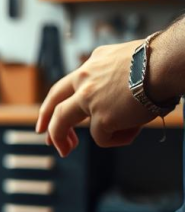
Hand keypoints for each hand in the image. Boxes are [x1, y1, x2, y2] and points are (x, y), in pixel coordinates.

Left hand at [36, 40, 153, 157]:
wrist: (166, 63)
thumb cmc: (159, 61)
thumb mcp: (127, 61)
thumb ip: (113, 76)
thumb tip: (120, 94)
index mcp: (92, 65)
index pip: (67, 84)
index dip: (56, 100)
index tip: (49, 113)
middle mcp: (85, 79)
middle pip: (55, 103)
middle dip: (47, 122)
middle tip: (45, 138)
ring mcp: (89, 98)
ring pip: (62, 123)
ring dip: (62, 140)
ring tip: (66, 151)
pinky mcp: (101, 117)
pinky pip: (102, 138)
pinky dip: (118, 139)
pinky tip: (134, 131)